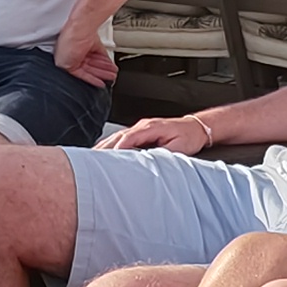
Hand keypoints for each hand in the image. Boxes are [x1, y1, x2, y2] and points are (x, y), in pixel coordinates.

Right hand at [54, 22, 118, 86]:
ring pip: (96, 60)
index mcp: (65, 58)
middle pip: (90, 66)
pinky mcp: (92, 41)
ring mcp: (83, 46)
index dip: (91, 78)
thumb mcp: (65, 64)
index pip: (80, 72)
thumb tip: (80, 76)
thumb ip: (74, 71)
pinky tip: (110, 64)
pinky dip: (105, 59)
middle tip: (110, 77)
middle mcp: (74, 52)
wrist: (79, 29)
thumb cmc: (68, 43)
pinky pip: (100, 53)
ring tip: (113, 73)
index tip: (100, 83)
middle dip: (101, 73)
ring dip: (105, 68)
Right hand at [102, 114, 216, 153]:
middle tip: (90, 159)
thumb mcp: (179, 147)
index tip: (106, 159)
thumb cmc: (189, 136)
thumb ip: (163, 153)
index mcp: (150, 127)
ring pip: (118, 136)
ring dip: (105, 146)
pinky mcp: (142, 132)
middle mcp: (143, 125)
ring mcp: (141, 127)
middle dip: (104, 147)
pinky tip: (105, 151)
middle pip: (118, 136)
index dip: (116, 149)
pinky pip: (123, 138)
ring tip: (92, 156)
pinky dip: (112, 144)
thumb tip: (149, 161)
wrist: (196, 128)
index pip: (128, 138)